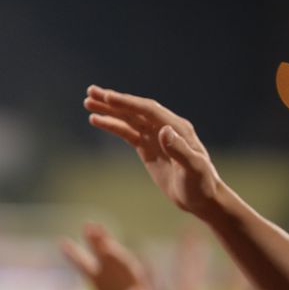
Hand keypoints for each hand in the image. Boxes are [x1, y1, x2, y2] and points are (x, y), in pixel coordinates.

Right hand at [62, 223, 147, 289]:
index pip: (127, 266)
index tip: (107, 248)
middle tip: (94, 227)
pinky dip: (74, 255)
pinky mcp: (97, 280)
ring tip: (85, 225)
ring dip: (93, 241)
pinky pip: (83, 265)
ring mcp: (109, 274)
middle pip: (113, 254)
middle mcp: (123, 273)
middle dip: (105, 242)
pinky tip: (61, 242)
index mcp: (138, 282)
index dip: (117, 257)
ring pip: (99, 254)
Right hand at [84, 86, 225, 217]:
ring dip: (109, 110)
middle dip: (113, 101)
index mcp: (177, 128)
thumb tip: (163, 131)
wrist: (201, 198)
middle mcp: (165, 127)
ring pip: (129, 119)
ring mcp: (155, 137)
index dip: (128, 103)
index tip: (107, 97)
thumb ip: (179, 149)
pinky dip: (112, 125)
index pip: (148, 110)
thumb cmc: (200, 184)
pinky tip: (97, 120)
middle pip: (135, 109)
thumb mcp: (193, 169)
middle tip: (90, 92)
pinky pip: (127, 132)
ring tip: (88, 103)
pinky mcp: (147, 147)